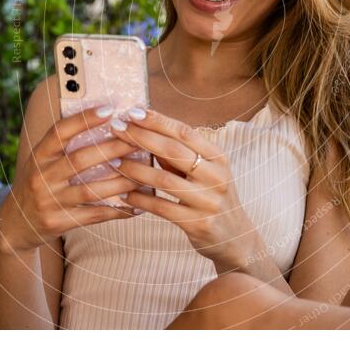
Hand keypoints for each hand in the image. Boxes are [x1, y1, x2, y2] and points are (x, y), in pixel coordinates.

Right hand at [0, 105, 144, 254]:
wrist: (16, 224)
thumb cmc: (39, 183)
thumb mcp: (43, 161)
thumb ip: (65, 145)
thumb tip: (104, 119)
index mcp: (39, 156)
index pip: (60, 132)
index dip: (84, 119)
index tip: (109, 109)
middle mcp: (42, 176)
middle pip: (80, 159)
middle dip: (113, 148)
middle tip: (139, 140)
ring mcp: (50, 201)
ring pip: (91, 190)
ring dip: (121, 182)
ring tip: (144, 173)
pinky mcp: (59, 222)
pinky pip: (94, 215)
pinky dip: (118, 210)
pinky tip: (138, 205)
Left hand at [108, 107, 257, 270]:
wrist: (235, 237)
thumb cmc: (212, 197)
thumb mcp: (204, 171)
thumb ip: (178, 154)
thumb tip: (144, 130)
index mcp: (218, 157)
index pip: (184, 132)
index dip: (157, 120)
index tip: (132, 111)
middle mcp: (216, 176)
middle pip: (173, 150)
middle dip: (141, 137)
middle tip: (116, 128)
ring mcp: (208, 201)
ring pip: (164, 179)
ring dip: (136, 169)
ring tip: (115, 162)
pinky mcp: (198, 224)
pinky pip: (162, 209)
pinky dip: (141, 200)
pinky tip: (125, 195)